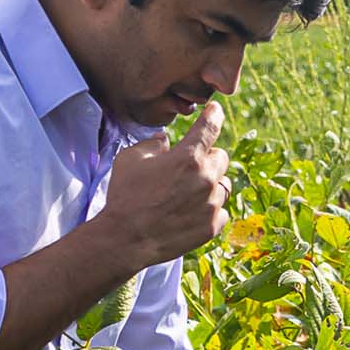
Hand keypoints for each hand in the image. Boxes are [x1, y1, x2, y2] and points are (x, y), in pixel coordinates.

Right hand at [97, 102, 230, 266]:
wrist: (125, 239)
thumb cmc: (125, 196)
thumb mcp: (131, 159)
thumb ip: (153, 144)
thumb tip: (166, 141)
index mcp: (188, 157)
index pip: (210, 127)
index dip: (213, 115)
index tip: (215, 110)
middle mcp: (205, 179)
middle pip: (221, 157)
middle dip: (208, 157)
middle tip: (189, 165)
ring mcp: (211, 205)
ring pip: (223, 185)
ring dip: (211, 184)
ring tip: (189, 191)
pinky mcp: (211, 227)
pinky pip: (221, 211)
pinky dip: (210, 209)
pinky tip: (192, 211)